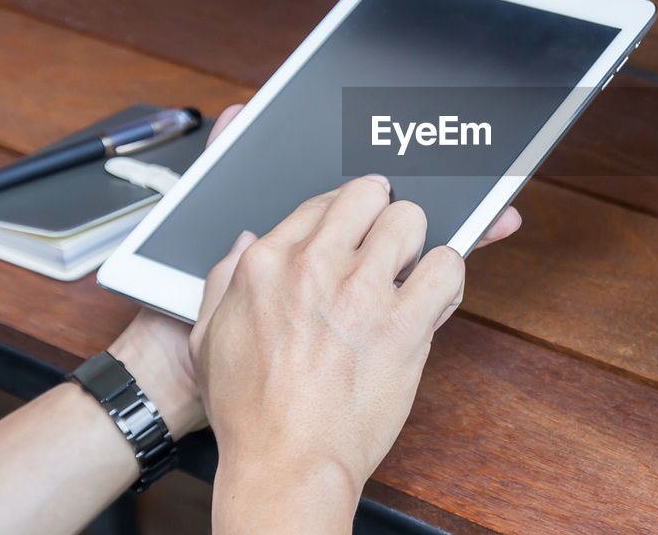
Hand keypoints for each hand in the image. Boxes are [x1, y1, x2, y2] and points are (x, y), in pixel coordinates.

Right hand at [109, 105, 518, 441]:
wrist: (285, 463)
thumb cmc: (251, 412)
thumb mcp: (210, 337)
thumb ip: (225, 280)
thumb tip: (244, 247)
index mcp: (267, 263)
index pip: (322, 201)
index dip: (347, 213)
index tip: (357, 227)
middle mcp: (316, 267)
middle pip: (369, 194)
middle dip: (383, 213)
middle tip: (388, 241)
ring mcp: (362, 293)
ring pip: (412, 219)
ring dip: (417, 242)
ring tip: (412, 270)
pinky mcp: (404, 324)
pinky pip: (447, 267)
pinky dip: (448, 276)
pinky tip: (435, 295)